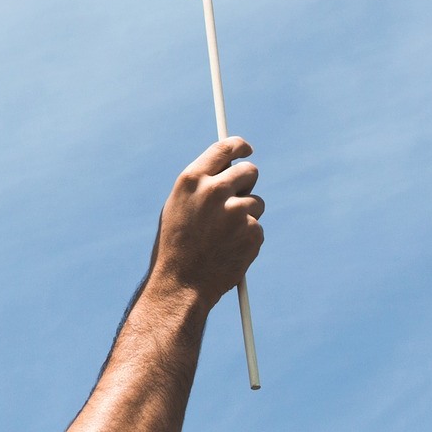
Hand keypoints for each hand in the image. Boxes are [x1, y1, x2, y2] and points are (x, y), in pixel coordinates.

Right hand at [148, 137, 263, 304]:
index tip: (246, 149)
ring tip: (222, 237)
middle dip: (247, 182)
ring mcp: (237, 211)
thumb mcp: (179, 207)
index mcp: (192, 180)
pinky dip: (247, 237)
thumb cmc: (175, 246)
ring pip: (256, 202)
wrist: (180, 285)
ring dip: (246, 215)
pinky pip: (257, 227)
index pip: (225, 148)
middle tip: (239, 197)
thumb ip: (202, 186)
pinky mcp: (252, 232)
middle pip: (249, 171)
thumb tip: (228, 168)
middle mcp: (215, 190)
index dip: (239, 146)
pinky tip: (228, 250)